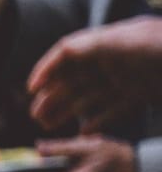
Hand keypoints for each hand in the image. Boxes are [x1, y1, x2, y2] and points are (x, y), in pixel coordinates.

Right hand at [27, 16, 161, 131]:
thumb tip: (63, 52)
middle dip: (53, 96)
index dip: (47, 69)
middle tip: (36, 114)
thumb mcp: (124, 40)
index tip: (31, 88)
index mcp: (107, 43)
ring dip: (68, 110)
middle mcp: (114, 61)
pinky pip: (113, 110)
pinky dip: (98, 121)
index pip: (69, 53)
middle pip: (75, 78)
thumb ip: (91, 46)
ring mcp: (127, 79)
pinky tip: (84, 130)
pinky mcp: (141, 95)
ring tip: (49, 125)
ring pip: (90, 96)